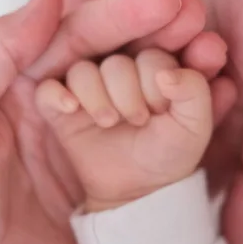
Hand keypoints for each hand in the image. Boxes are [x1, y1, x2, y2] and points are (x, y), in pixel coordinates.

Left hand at [0, 0, 226, 243]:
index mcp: (14, 90)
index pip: (72, 39)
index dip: (116, 16)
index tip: (161, 0)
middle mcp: (56, 114)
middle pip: (112, 60)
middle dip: (154, 35)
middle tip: (194, 15)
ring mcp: (88, 152)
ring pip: (138, 94)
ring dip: (174, 67)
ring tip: (210, 48)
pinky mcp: (113, 189)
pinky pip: (154, 143)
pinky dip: (183, 115)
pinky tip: (211, 93)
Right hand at [36, 49, 212, 210]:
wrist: (140, 188)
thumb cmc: (170, 151)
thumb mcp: (196, 124)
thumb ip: (196, 91)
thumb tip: (167, 74)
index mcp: (150, 65)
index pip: (150, 54)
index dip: (156, 81)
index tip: (162, 111)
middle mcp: (117, 69)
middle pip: (115, 62)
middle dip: (129, 93)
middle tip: (140, 120)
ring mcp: (87, 88)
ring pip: (81, 71)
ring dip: (98, 98)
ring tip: (110, 123)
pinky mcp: (60, 108)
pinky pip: (46, 90)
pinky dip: (56, 96)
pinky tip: (71, 108)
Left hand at [63, 0, 242, 243]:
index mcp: (230, 108)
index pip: (184, 169)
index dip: (169, 178)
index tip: (158, 182)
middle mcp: (181, 75)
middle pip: (131, 129)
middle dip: (136, 120)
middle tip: (148, 105)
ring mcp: (139, 34)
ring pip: (95, 84)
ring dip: (110, 77)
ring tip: (136, 63)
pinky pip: (65, 32)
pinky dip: (68, 42)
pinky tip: (69, 56)